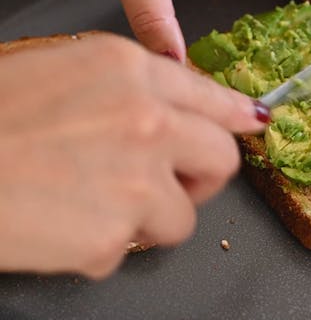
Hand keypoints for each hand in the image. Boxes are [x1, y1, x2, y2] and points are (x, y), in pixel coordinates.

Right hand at [0, 36, 267, 277]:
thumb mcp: (49, 73)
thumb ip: (117, 87)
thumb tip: (161, 108)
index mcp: (125, 69)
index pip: (208, 95)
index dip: (233, 117)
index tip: (252, 125)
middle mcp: (145, 118)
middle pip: (222, 159)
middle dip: (199, 178)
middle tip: (166, 185)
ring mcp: (137, 178)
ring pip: (183, 216)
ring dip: (147, 220)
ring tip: (89, 208)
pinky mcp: (118, 234)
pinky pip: (132, 250)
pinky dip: (102, 249)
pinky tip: (59, 227)